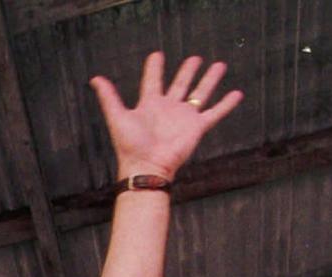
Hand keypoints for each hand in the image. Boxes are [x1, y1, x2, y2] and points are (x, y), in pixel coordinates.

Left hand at [90, 52, 242, 180]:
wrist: (147, 167)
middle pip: (180, 84)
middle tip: (195, 58)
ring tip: (219, 66)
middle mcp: (168, 109)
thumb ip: (109, 98)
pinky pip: (215, 113)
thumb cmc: (130, 145)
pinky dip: (226, 104)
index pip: (153, 81)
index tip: (157, 55)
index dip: (154, 68)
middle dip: (187, 71)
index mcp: (150, 105)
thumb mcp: (117, 117)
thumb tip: (95, 79)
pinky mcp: (197, 128)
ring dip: (210, 80)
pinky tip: (237, 94)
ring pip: (200, 93)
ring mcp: (184, 118)